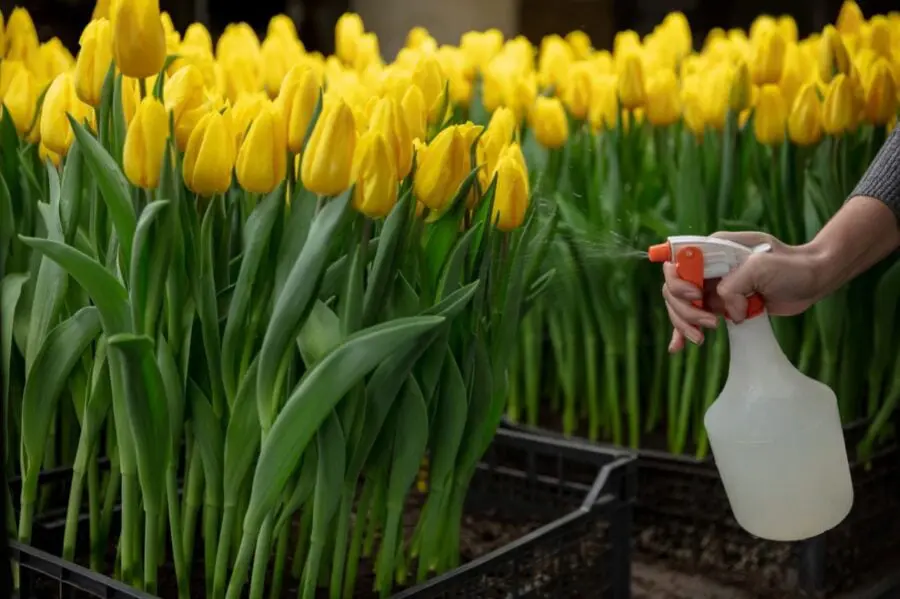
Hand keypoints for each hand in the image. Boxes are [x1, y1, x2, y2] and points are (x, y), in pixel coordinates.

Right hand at [662, 231, 823, 351]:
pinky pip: (694, 319)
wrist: (813, 279)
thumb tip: (725, 312)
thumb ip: (734, 286)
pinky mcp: (722, 306)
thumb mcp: (760, 267)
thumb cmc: (790, 266)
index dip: (679, 282)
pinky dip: (682, 332)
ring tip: (701, 338)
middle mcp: (708, 269)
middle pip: (674, 289)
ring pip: (681, 307)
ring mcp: (713, 288)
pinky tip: (677, 347)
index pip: (677, 263)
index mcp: (713, 250)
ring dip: (684, 324)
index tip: (697, 295)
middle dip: (684, 310)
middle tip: (710, 323)